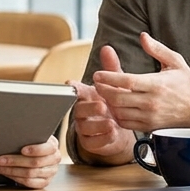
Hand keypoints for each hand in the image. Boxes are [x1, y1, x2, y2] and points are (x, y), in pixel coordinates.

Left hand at [0, 135, 60, 188]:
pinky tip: (6, 174)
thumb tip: (10, 137)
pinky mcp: (44, 182)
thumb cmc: (31, 143)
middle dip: (15, 161)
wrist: (37, 154)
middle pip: (35, 162)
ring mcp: (50, 172)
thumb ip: (26, 137)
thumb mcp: (32, 137)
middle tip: (0, 160)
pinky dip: (16, 178)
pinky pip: (29, 183)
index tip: (22, 150)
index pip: (48, 148)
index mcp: (52, 146)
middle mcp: (54, 160)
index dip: (35, 149)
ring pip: (30, 174)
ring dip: (12, 171)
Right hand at [69, 45, 134, 162]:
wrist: (118, 130)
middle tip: (103, 106)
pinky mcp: (90, 143)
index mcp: (86, 97)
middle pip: (79, 109)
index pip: (76, 91)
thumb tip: (107, 48)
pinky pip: (92, 142)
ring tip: (112, 123)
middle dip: (90, 108)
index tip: (71, 84)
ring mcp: (84, 128)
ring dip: (98, 125)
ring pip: (85, 127)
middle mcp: (82, 112)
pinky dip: (103, 139)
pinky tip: (113, 134)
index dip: (73, 88)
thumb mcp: (116, 86)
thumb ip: (111, 69)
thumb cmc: (114, 104)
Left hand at [90, 32, 189, 132]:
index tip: (98, 73)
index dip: (108, 77)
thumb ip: (157, 49)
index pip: (126, 81)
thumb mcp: (175, 62)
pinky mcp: (149, 127)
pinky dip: (116, 115)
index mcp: (157, 84)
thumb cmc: (187, 84)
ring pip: (119, 111)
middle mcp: (152, 102)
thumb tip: (142, 36)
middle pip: (117, 98)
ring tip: (104, 92)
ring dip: (108, 102)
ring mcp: (150, 117)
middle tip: (97, 82)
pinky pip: (126, 123)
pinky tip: (115, 105)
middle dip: (102, 89)